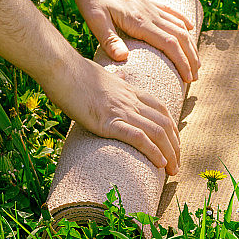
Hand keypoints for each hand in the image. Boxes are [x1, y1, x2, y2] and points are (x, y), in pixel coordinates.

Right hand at [43, 56, 179, 174]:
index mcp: (132, 91)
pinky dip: (152, 151)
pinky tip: (159, 163)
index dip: (172, 131)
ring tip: (172, 170)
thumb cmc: (75, 74)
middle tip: (177, 165)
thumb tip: (120, 81)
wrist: (61, 68)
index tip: (174, 146)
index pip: (163, 111)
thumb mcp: (103, 77)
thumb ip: (116, 83)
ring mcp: (122, 111)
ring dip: (169, 154)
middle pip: (165, 125)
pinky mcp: (108, 121)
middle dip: (175, 147)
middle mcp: (132, 101)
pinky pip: (138, 137)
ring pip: (157, 133)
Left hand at [73, 0, 199, 82]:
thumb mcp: (94, 20)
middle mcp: (151, 15)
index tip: (188, 78)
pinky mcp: (148, 3)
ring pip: (180, 27)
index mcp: (140, 22)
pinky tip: (191, 28)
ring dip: (191, 45)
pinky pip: (172, 13)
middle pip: (181, 38)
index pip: (169, 45)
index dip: (182, 62)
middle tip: (195, 77)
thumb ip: (109, 40)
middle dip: (191, 59)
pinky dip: (184, 22)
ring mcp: (151, 8)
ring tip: (196, 61)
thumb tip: (123, 59)